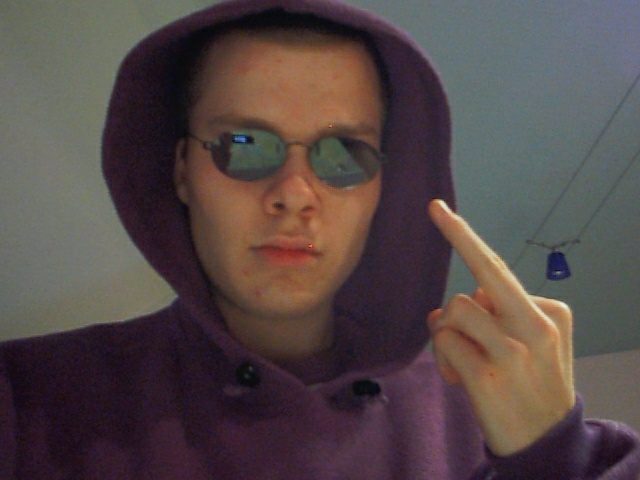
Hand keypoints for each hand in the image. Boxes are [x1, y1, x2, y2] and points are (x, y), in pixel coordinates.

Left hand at [427, 199, 575, 456]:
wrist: (547, 443)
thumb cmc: (535, 388)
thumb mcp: (532, 347)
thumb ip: (495, 318)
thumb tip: (443, 309)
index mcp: (548, 313)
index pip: (498, 269)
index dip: (465, 237)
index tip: (438, 209)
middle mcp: (534, 326)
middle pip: (481, 276)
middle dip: (458, 241)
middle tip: (437, 217)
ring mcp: (511, 350)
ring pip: (453, 310)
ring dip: (446, 335)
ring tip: (463, 363)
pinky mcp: (486, 375)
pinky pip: (444, 342)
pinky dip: (443, 359)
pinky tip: (461, 381)